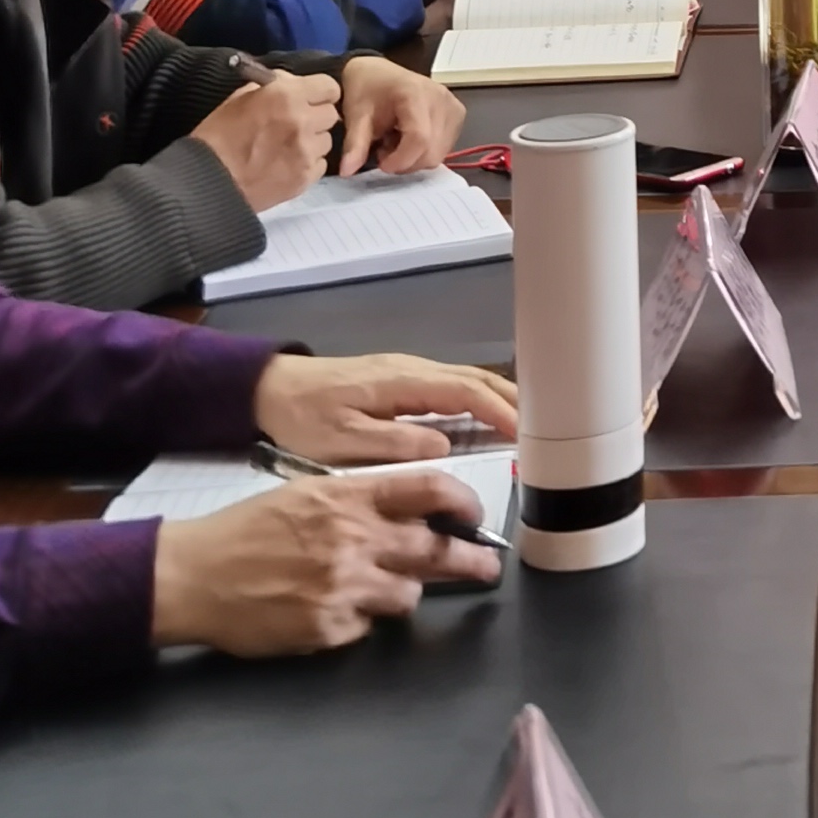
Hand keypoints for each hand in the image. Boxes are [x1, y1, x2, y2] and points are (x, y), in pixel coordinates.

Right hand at [150, 467, 498, 655]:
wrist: (195, 574)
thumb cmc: (249, 528)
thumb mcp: (308, 494)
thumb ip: (362, 501)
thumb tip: (414, 514)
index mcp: (350, 497)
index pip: (430, 488)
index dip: (464, 501)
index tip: (476, 515)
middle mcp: (354, 539)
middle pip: (436, 550)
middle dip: (470, 561)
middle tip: (487, 568)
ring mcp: (343, 588)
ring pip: (408, 597)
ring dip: (405, 594)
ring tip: (385, 590)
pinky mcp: (328, 629)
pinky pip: (366, 628)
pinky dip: (359, 620)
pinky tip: (332, 610)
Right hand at [190, 73, 338, 210]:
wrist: (206, 182)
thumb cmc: (218, 136)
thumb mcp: (240, 98)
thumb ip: (273, 87)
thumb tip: (292, 83)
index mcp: (286, 96)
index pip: (329, 87)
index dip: (320, 93)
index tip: (310, 99)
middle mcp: (303, 121)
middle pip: (331, 114)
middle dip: (316, 117)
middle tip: (296, 125)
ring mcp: (306, 152)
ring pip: (327, 140)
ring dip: (313, 141)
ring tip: (288, 147)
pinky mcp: (305, 178)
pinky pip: (320, 165)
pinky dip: (308, 164)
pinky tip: (287, 165)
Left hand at [251, 353, 517, 462]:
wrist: (271, 389)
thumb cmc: (304, 416)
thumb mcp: (342, 440)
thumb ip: (394, 444)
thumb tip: (445, 448)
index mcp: (402, 382)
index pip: (465, 392)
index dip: (499, 412)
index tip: (527, 433)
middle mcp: (413, 370)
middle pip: (475, 380)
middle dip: (512, 400)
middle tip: (545, 428)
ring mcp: (409, 372)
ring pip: (466, 380)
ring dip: (499, 399)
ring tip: (527, 425)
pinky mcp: (402, 380)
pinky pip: (452, 387)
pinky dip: (479, 399)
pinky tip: (487, 418)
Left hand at [337, 58, 461, 174]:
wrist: (376, 71)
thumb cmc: (366, 90)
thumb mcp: (356, 116)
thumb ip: (355, 144)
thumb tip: (348, 171)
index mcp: (416, 93)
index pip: (419, 139)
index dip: (401, 160)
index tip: (380, 162)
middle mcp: (441, 98)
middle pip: (432, 151)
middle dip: (406, 162)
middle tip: (385, 150)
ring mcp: (453, 105)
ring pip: (439, 154)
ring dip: (415, 158)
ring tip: (396, 142)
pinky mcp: (457, 113)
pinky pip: (445, 148)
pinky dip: (426, 152)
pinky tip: (410, 139)